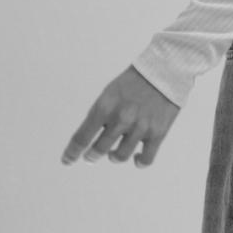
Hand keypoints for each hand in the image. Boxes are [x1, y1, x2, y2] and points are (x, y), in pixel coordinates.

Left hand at [64, 67, 180, 168]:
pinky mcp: (158, 133)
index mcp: (104, 107)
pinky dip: (139, 162)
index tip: (67, 160)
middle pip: (99, 150)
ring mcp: (140, 127)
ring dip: (113, 157)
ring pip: (119, 156)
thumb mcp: (109, 93)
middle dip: (91, 156)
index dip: (72, 152)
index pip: (82, 137)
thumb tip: (92, 139)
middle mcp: (121, 119)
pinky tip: (136, 157)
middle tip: (91, 156)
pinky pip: (146, 159)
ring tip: (113, 153)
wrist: (165, 71)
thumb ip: (100, 115)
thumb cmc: (133, 82)